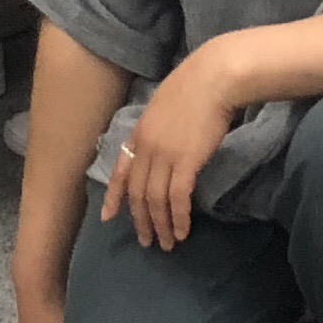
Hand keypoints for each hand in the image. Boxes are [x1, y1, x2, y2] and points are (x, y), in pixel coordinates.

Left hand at [107, 47, 240, 249]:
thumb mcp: (164, 106)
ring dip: (161, 225)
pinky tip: (184, 231)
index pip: (121, 170)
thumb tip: (163, 146)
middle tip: (147, 241)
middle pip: (137, 192)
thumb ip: (158, 128)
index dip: (114, 196)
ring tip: (167, 244)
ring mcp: (164, 155)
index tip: (109, 217)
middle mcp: (146, 146)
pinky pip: (177, 199)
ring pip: (155, 200)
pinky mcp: (186, 162)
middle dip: (140, 220)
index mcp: (139, 132)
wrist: (214, 78)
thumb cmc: (195, 86)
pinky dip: (179, 218)